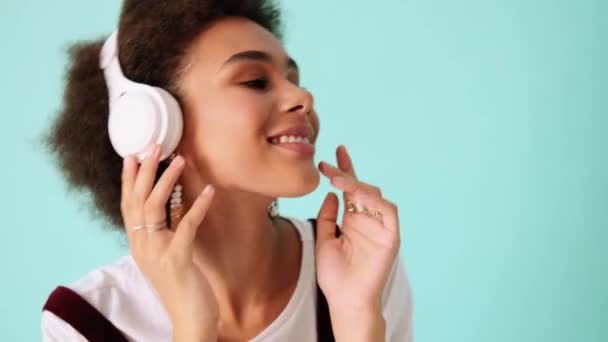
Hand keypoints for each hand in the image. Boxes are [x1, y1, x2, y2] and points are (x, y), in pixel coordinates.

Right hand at [121, 144, 217, 339]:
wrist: (189, 318)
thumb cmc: (182, 284)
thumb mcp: (167, 254)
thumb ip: (165, 231)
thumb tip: (173, 204)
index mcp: (138, 242)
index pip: (128, 204)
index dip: (129, 179)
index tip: (132, 154)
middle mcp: (141, 245)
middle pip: (137, 200)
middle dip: (144, 170)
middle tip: (154, 145)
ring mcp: (157, 252)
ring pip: (155, 208)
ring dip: (167, 180)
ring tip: (180, 159)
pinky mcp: (176, 259)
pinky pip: (186, 226)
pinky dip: (198, 206)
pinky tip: (209, 191)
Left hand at [315, 145, 400, 313]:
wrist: (345, 300)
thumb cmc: (335, 275)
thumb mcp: (323, 240)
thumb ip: (327, 217)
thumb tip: (330, 194)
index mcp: (353, 219)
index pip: (350, 189)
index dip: (345, 169)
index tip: (337, 151)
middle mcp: (368, 219)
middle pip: (361, 188)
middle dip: (346, 174)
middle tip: (328, 167)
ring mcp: (380, 227)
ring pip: (375, 196)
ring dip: (358, 185)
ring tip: (339, 179)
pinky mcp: (391, 237)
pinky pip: (389, 212)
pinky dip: (377, 201)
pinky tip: (360, 195)